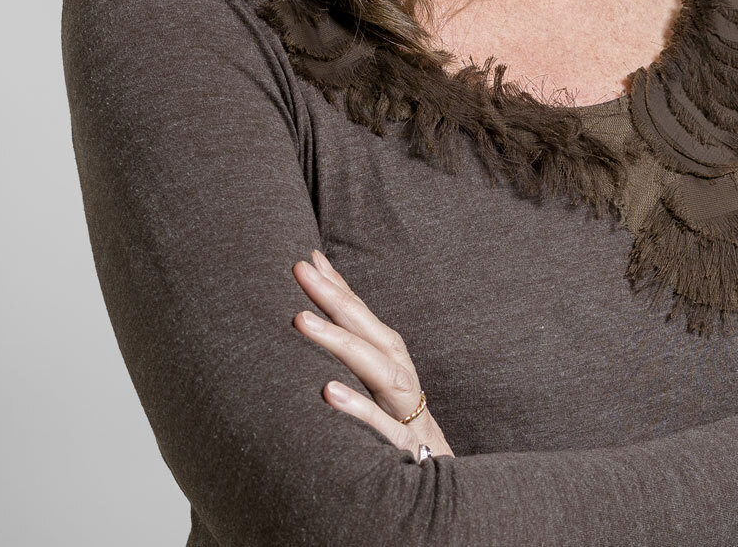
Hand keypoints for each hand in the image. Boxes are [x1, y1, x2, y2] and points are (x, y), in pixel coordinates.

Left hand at [293, 250, 452, 459]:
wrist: (438, 481)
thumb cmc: (399, 430)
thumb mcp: (377, 391)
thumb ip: (351, 359)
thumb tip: (308, 324)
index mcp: (390, 360)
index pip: (360, 314)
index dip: (336, 284)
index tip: (308, 257)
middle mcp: (399, 374)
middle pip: (366, 329)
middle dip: (333, 295)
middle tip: (299, 270)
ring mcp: (404, 408)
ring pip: (376, 368)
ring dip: (339, 341)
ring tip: (301, 320)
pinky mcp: (404, 446)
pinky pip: (381, 425)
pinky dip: (357, 407)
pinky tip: (327, 393)